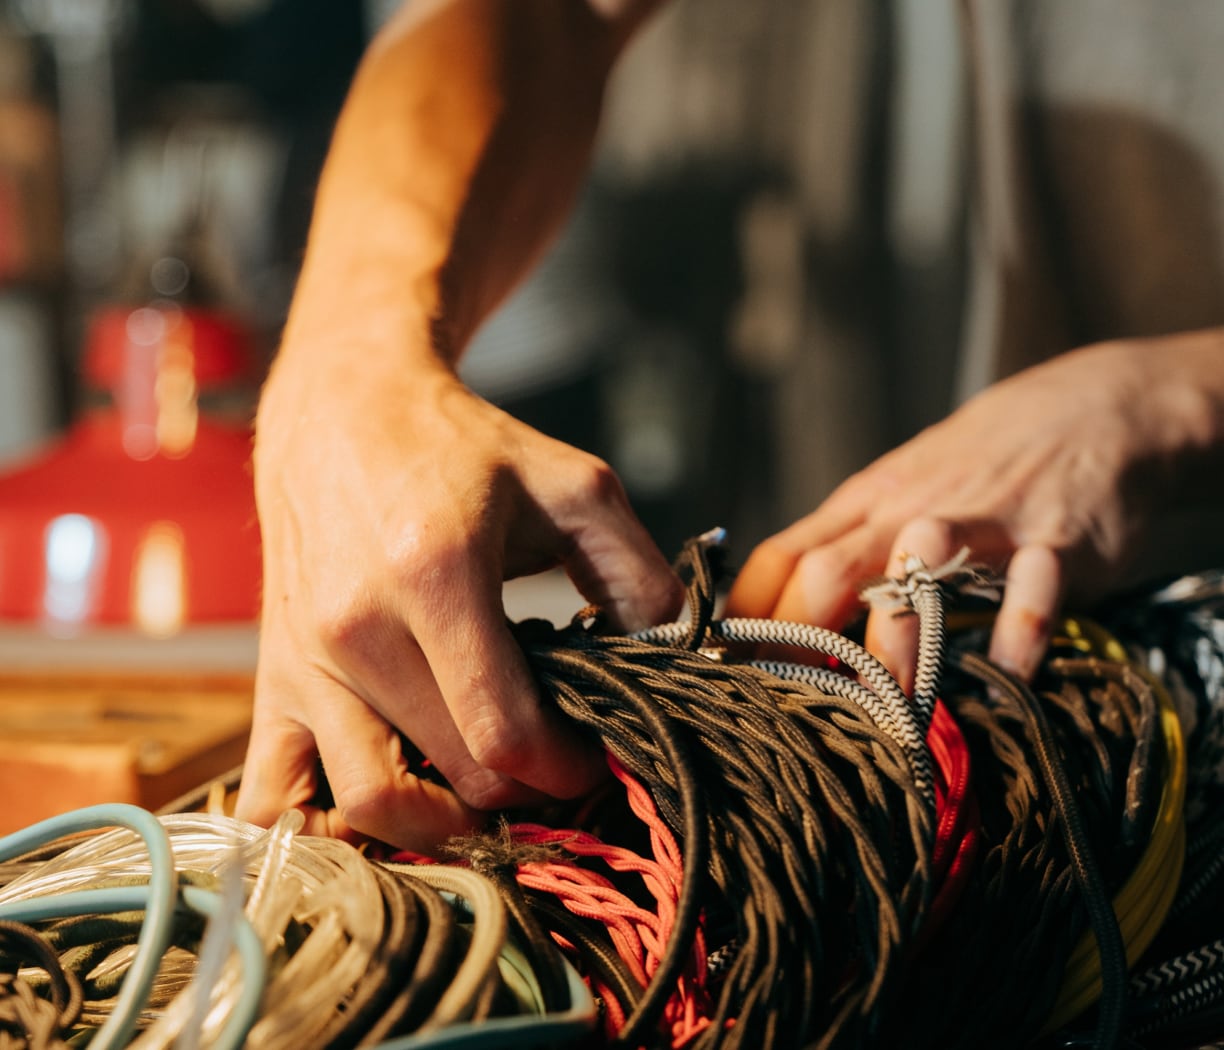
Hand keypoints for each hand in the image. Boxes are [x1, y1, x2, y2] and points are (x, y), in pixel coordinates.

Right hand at [235, 352, 681, 852]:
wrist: (346, 409)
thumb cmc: (462, 448)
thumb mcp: (571, 485)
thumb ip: (635, 571)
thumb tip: (672, 654)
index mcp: (436, 574)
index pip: (504, 731)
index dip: (566, 768)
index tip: (593, 758)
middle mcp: (359, 627)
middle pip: (454, 773)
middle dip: (524, 794)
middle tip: (556, 769)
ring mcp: (305, 659)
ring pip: (371, 804)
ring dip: (440, 827)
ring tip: (485, 801)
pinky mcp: (274, 674)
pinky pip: (274, 795)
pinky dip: (327, 832)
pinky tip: (382, 819)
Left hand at [726, 334, 1218, 690]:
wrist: (1100, 406)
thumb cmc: (984, 461)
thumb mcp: (902, 489)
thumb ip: (850, 544)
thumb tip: (780, 611)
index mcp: (866, 502)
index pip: (781, 558)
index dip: (745, 619)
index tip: (723, 676)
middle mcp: (910, 511)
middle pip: (828, 571)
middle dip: (798, 641)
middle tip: (792, 710)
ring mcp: (983, 522)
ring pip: (918, 567)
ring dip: (897, 637)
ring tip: (892, 706)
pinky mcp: (1057, 540)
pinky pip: (1033, 589)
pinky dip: (1019, 633)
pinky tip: (1006, 675)